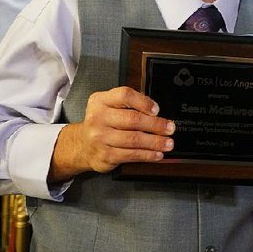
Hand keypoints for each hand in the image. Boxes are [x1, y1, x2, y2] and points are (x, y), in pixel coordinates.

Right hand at [49, 86, 174, 180]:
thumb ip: (129, 104)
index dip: (143, 102)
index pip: (124, 96)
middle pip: (132, 119)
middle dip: (155, 124)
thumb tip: (156, 111)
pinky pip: (131, 155)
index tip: (157, 109)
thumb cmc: (103, 122)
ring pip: (134, 139)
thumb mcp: (109, 106)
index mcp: (100, 101)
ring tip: (168, 143)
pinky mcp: (105, 155)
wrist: (82, 145)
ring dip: (155, 142)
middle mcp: (98, 118)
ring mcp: (100, 138)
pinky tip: (157, 154)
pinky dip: (147, 155)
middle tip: (170, 128)